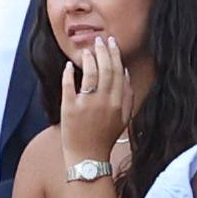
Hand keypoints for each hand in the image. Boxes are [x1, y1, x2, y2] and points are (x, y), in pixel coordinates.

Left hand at [60, 36, 133, 167]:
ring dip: (88, 59)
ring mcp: (86, 104)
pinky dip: (69, 73)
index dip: (114, 54)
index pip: (117, 71)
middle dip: (102, 51)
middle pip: (105, 69)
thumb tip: (125, 72)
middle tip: (98, 40)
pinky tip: (69, 66)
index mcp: (117, 102)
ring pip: (89, 74)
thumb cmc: (105, 137)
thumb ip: (127, 96)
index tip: (112, 42)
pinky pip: (69, 85)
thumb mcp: (124, 118)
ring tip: (86, 51)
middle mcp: (103, 101)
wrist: (88, 157)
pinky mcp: (69, 108)